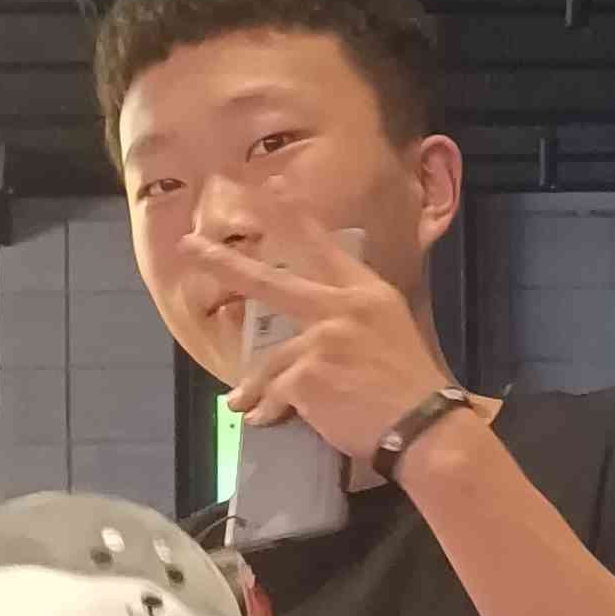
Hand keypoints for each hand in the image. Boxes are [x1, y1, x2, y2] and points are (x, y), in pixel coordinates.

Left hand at [221, 210, 451, 465]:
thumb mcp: (392, 331)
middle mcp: (341, 308)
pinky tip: (267, 422)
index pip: (323, 248)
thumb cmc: (412, 387)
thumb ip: (353, 318)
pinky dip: (268, 411)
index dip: (294, 218)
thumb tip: (315, 328)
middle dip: (224, 263)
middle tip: (188, 246)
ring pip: (270, 361)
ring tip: (240, 405)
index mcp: (365, 294)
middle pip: (270, 282)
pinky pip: (274, 394)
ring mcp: (322, 340)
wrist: (426, 428)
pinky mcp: (308, 376)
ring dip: (253, 387)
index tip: (270, 187)